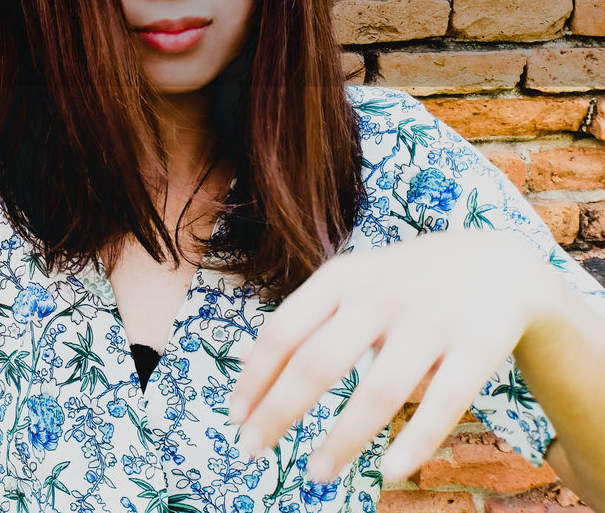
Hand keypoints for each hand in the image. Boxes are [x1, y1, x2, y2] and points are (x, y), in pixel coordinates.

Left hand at [224, 228, 549, 482]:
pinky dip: (415, 442)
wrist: (500, 262)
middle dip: (279, 412)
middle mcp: (380, 296)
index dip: (255, 377)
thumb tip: (256, 381)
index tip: (235, 418)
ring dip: (342, 439)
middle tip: (252, 451)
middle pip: (317, 363)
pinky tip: (389, 472)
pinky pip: (443, 403)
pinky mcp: (478, 345)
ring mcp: (430, 320)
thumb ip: (312, 320)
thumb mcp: (355, 281)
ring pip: (378, 391)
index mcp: (341, 278)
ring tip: (315, 474)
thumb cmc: (406, 283)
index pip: (282, 331)